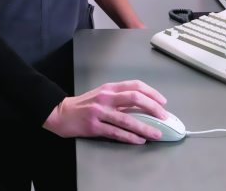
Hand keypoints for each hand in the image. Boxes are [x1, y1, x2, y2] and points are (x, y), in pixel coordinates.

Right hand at [42, 80, 167, 143]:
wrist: (61, 113)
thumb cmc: (84, 105)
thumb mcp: (102, 95)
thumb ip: (120, 98)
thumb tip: (144, 107)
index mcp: (109, 88)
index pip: (135, 86)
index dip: (151, 93)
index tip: (163, 102)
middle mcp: (106, 97)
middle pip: (134, 98)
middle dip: (153, 108)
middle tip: (164, 116)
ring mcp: (99, 112)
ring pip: (127, 119)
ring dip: (145, 127)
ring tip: (156, 133)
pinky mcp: (94, 126)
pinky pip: (116, 132)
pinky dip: (130, 137)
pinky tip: (139, 140)